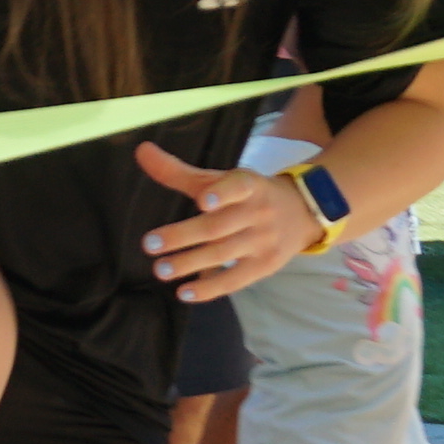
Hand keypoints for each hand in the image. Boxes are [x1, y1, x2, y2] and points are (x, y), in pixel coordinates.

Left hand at [131, 143, 322, 302]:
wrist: (302, 212)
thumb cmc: (247, 195)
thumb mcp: (219, 179)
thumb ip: (178, 171)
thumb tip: (141, 151)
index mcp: (247, 185)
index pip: (237, 186)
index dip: (221, 193)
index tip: (202, 201)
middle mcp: (257, 212)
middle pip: (218, 227)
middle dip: (182, 236)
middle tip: (149, 244)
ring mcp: (263, 241)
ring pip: (223, 254)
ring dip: (189, 263)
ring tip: (160, 270)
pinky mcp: (265, 265)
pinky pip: (235, 280)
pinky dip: (210, 288)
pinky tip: (185, 293)